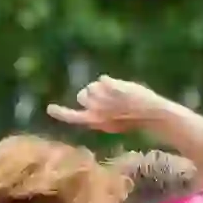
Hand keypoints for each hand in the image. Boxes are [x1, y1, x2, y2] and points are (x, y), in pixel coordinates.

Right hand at [46, 75, 168, 132]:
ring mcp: (103, 98)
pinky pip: (103, 79)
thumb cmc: (133, 120)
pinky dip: (111, 82)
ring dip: (102, 87)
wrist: (152, 113)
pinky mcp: (111, 87)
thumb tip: (83, 98)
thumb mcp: (111, 123)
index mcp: (94, 122)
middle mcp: (95, 110)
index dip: (60, 112)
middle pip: (81, 95)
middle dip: (90, 93)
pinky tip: (122, 89)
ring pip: (92, 86)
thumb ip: (96, 114)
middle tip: (104, 97)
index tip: (49, 108)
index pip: (72, 117)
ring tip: (117, 95)